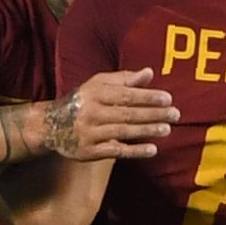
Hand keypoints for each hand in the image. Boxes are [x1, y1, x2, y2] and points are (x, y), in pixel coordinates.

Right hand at [48, 69, 177, 159]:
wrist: (50, 126)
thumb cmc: (81, 102)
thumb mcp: (97, 85)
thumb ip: (123, 79)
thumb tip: (149, 73)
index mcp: (94, 94)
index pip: (125, 95)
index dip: (148, 96)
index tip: (168, 98)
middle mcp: (90, 113)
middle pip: (127, 113)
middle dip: (153, 114)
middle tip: (175, 114)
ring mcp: (89, 133)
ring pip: (123, 131)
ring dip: (147, 131)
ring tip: (167, 129)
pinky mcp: (88, 152)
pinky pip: (115, 151)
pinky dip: (135, 151)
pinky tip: (152, 149)